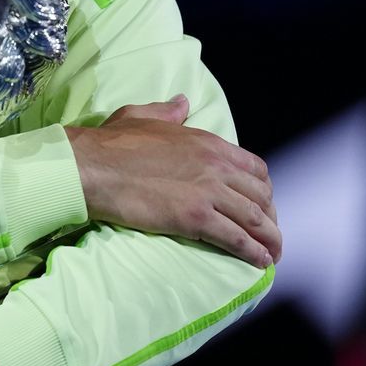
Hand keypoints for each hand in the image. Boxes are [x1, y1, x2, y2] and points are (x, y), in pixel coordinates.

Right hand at [67, 94, 281, 268]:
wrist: (92, 167)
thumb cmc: (110, 144)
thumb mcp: (142, 116)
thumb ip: (168, 111)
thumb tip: (183, 103)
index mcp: (208, 143)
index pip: (254, 167)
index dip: (263, 189)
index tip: (261, 204)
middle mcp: (216, 166)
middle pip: (261, 195)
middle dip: (270, 218)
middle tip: (268, 235)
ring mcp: (208, 192)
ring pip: (255, 219)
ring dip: (269, 239)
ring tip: (272, 255)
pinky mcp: (196, 217)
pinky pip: (236, 238)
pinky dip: (253, 252)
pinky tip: (259, 262)